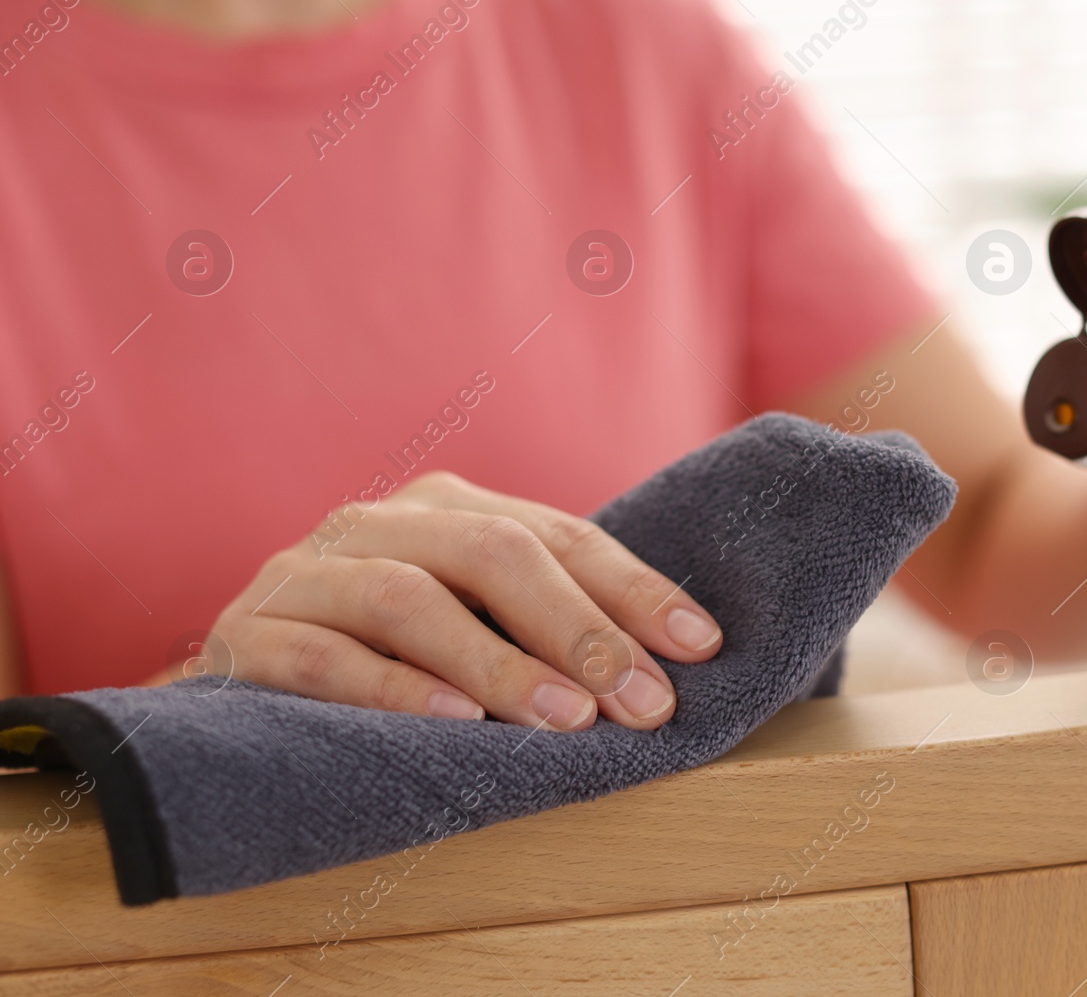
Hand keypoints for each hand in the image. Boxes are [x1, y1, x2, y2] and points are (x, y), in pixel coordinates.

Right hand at [203, 471, 722, 730]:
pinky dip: (395, 692)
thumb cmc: (383, 655)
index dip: (633, 589)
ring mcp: (306, 575)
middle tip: (642, 701)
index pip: (558, 536)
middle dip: (579, 628)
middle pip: (493, 552)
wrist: (238, 680)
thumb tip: (673, 664)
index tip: (700, 647)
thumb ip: (545, 621)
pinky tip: (458, 726)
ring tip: (566, 719)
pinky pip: (325, 659)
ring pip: (410, 599)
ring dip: (498, 664)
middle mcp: (377, 522)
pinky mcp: (249, 638)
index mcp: (445, 508)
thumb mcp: (470, 620)